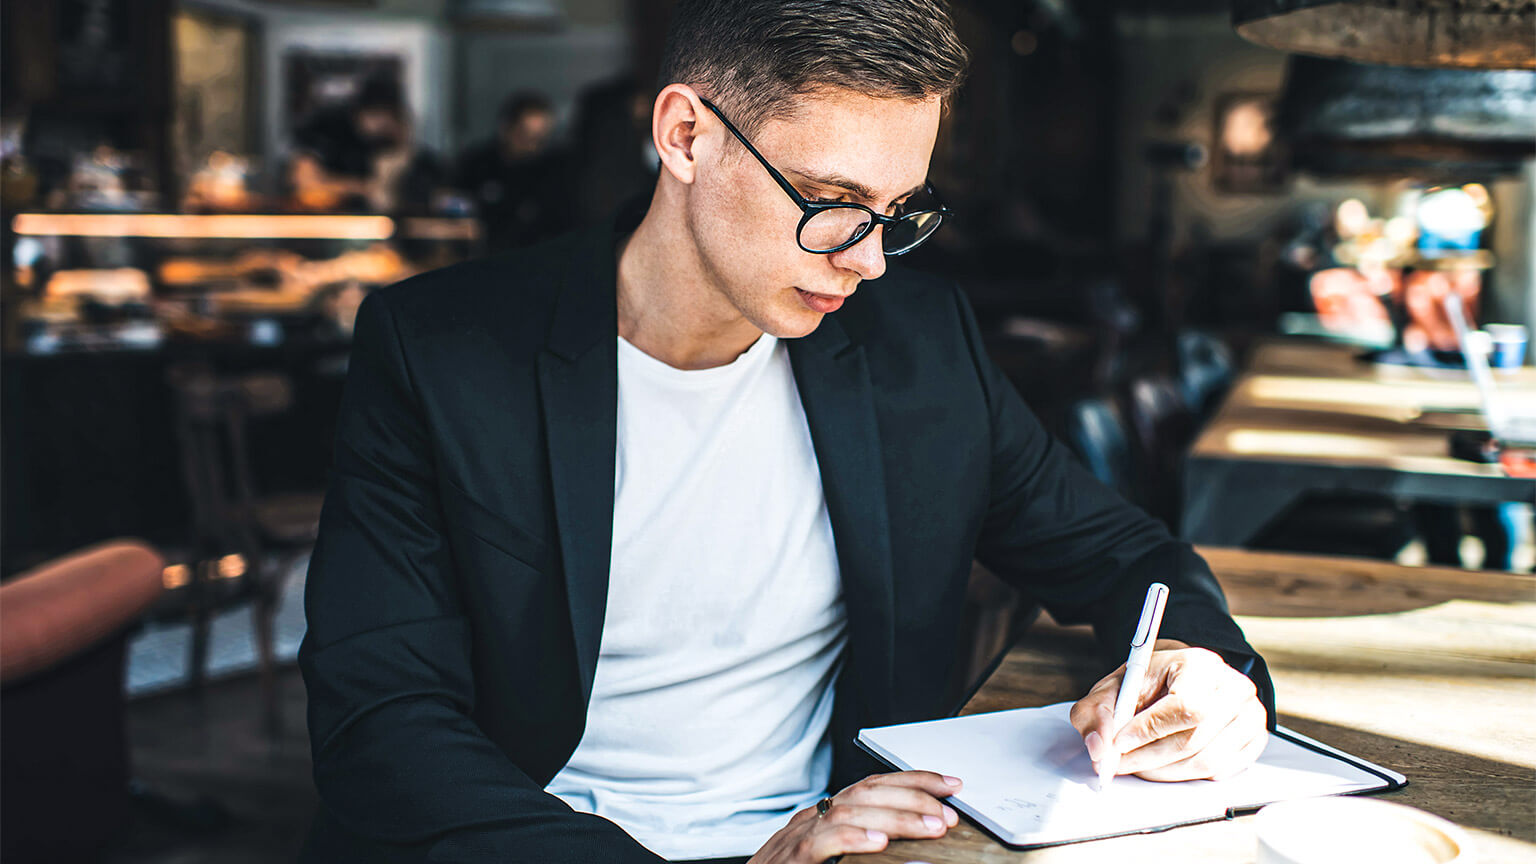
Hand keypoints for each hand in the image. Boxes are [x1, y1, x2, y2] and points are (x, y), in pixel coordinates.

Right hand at [747, 771, 961, 862]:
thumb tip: (919, 854)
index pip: (874, 786)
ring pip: (848, 812)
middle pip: (865, 792)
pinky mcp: (790, 859)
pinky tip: (877, 843)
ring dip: (895, 817)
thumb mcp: (835, 858)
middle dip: (913, 796)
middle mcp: (812, 820)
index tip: (950, 785)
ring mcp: (798, 837)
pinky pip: (820, 842)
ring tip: (930, 827)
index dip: (914, 780)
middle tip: (948, 812)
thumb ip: (866, 849)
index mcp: (826, 818)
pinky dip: (851, 839)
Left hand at [1070, 642, 1267, 781]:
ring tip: (1138, 764)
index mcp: (1202, 664)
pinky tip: (1165, 763)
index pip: (1185, 707)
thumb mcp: (1114, 687)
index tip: (1119, 743)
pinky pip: (1221, 772)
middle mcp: (1234, 687)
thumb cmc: (1149, 683)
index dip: (1148, 731)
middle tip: (1120, 762)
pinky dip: (1187, 774)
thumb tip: (1099, 749)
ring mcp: (1250, 715)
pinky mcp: (1254, 740)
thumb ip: (1095, 713)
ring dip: (1164, 771)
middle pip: (1194, 739)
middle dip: (1149, 757)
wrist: (1179, 680)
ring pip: (1207, 761)